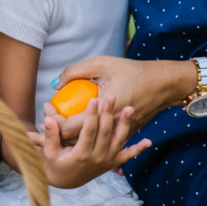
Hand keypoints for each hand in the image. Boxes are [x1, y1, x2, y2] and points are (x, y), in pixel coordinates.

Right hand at [32, 96, 150, 188]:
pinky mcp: (112, 163)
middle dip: (108, 114)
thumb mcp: (48, 151)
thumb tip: (47, 115)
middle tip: (111, 96)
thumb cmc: (55, 162)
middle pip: (105, 133)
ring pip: (118, 141)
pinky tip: (148, 141)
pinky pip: (127, 156)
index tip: (94, 99)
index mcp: (81, 154)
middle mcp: (96, 158)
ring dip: (125, 125)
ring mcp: (106, 161)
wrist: (66, 181)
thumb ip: (49, 134)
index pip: (88, 132)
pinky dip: (138, 149)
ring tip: (129, 109)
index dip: (91, 116)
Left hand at [52, 56, 193, 136]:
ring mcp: (117, 134)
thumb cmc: (132, 71)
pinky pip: (100, 139)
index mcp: (102, 110)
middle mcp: (109, 127)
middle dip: (57, 133)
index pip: (70, 128)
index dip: (53, 122)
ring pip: (87, 142)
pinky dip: (87, 136)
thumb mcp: (102, 63)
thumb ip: (75, 71)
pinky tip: (78, 127)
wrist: (162, 84)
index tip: (47, 110)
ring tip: (56, 127)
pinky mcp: (123, 135)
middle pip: (75, 140)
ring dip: (70, 137)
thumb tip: (55, 83)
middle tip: (45, 122)